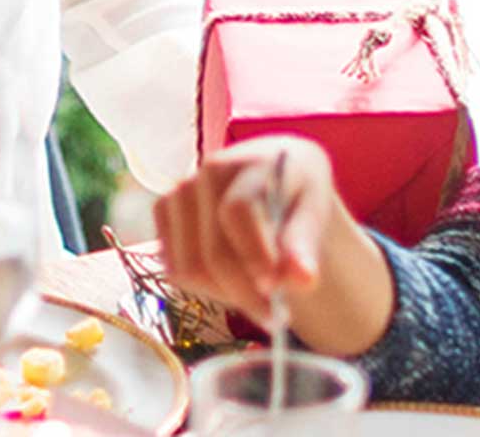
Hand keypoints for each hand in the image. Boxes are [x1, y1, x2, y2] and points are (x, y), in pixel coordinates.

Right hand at [154, 135, 346, 324]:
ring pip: (189, 267)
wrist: (273, 181)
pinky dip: (206, 289)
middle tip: (277, 318)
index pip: (239, 211)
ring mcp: (180, 192)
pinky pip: (175, 271)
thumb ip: (305, 244)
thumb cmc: (296, 197)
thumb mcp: (315, 212)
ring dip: (226, 296)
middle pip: (212, 251)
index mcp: (253, 162)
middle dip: (245, 293)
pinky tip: (235, 284)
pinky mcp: (164, 214)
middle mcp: (208, 171)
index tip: (274, 289)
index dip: (253, 254)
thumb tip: (302, 278)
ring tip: (260, 300)